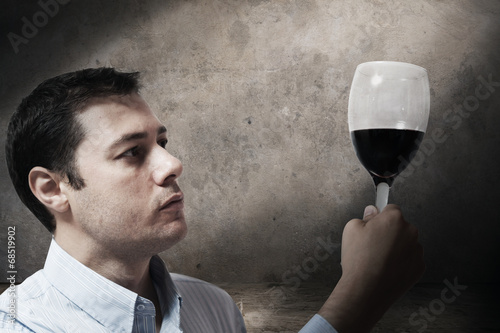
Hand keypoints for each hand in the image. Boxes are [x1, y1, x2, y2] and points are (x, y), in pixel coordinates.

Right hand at [318, 204, 424, 332]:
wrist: (366, 291)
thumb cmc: (359, 260)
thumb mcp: (351, 229)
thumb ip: (365, 216)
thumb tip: (372, 213)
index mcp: (394, 219)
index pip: (391, 208)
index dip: (380, 216)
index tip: (375, 223)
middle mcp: (410, 232)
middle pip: (400, 226)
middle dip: (389, 232)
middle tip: (373, 244)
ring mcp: (417, 251)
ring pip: (406, 243)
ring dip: (396, 247)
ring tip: (378, 259)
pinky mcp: (419, 268)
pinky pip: (410, 259)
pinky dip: (401, 262)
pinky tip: (386, 268)